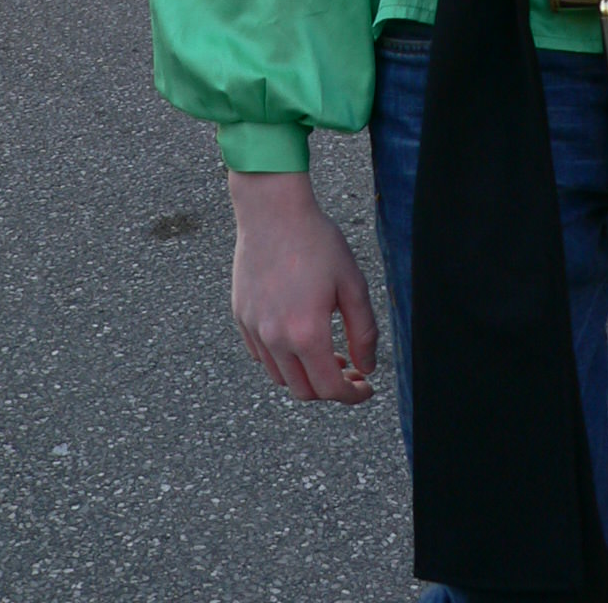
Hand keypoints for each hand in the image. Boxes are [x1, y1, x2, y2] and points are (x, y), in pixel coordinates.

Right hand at [228, 171, 378, 404]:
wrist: (273, 212)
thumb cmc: (317, 242)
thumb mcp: (352, 284)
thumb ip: (363, 331)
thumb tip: (366, 367)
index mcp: (307, 333)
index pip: (329, 389)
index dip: (352, 395)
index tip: (366, 387)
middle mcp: (275, 339)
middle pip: (303, 390)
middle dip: (330, 388)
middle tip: (350, 368)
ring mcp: (254, 330)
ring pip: (280, 377)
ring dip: (305, 375)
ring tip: (327, 351)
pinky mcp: (240, 317)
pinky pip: (261, 355)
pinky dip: (282, 359)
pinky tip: (298, 336)